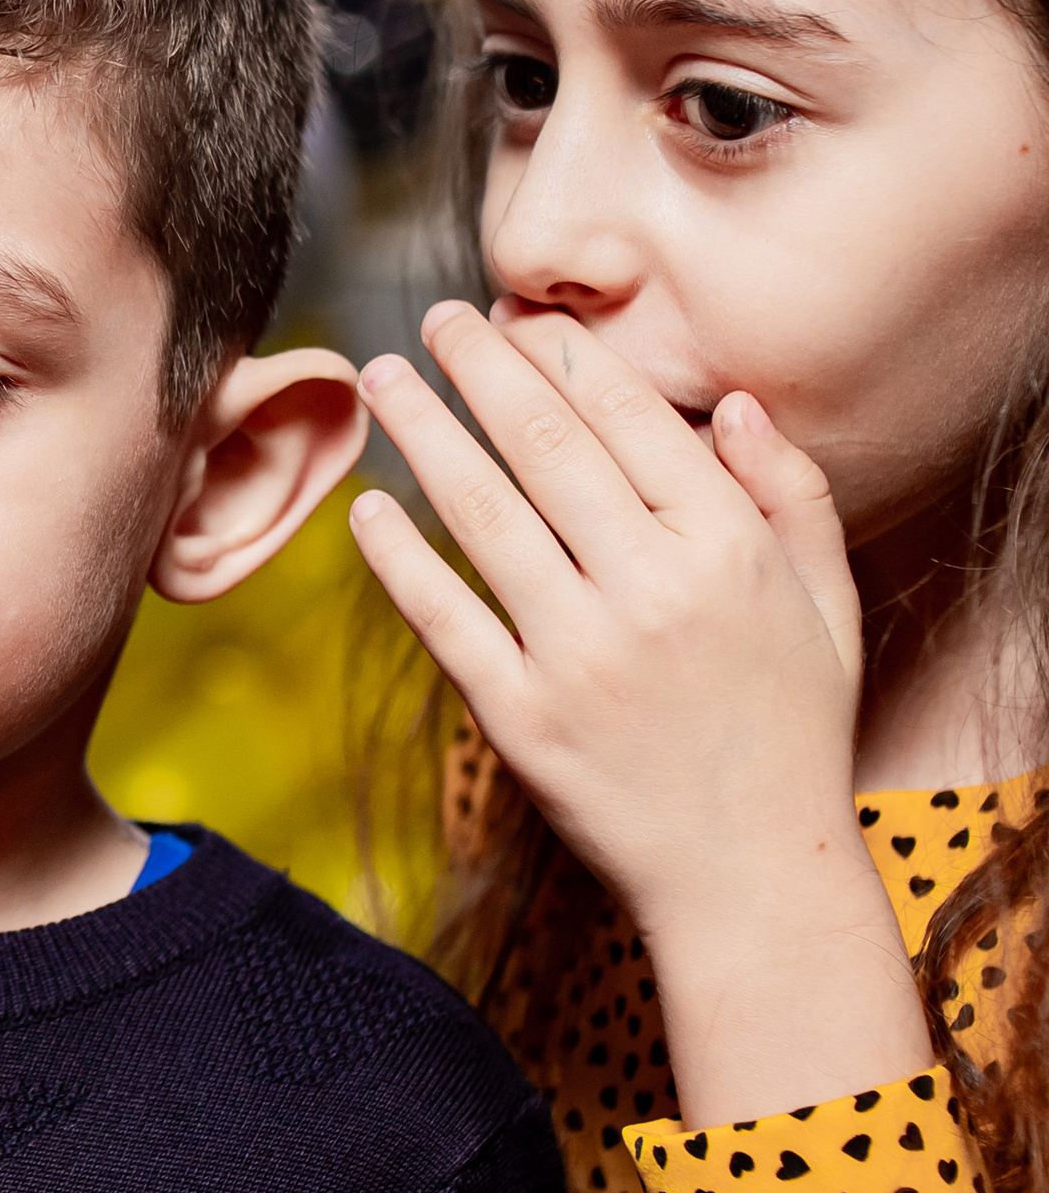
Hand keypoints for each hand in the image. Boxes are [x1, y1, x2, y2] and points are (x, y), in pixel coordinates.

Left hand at [351, 300, 927, 1125]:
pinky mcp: (520, 717)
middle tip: (433, 321)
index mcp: (726, 550)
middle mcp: (650, 590)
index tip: (520, 319)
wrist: (750, 872)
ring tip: (381, 381)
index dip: (565, 359)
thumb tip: (731, 402)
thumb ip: (790, 494)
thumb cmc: (789, 727)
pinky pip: (444, 618)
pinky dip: (397, 561)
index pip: (629, 423)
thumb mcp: (826, 603)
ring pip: (482, 517)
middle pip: (543, 449)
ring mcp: (578, 654)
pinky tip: (366, 510)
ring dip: (424, 436)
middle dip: (479, 370)